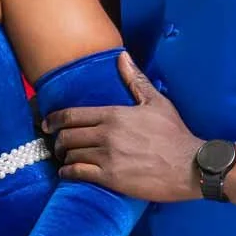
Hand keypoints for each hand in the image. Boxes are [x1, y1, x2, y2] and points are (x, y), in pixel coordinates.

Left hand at [42, 52, 202, 202]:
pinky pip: (79, 174)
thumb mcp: (156, 102)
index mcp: (114, 114)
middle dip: (58, 139)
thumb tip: (122, 56)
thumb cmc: (174, 133)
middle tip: (57, 143)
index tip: (46, 122)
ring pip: (71, 155)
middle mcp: (106, 135)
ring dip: (64, 157)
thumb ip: (135, 80)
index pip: (73, 115)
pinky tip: (68, 172)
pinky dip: (68, 173)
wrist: (189, 166)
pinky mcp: (111, 178)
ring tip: (65, 158)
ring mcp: (107, 157)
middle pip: (67, 136)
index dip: (54, 119)